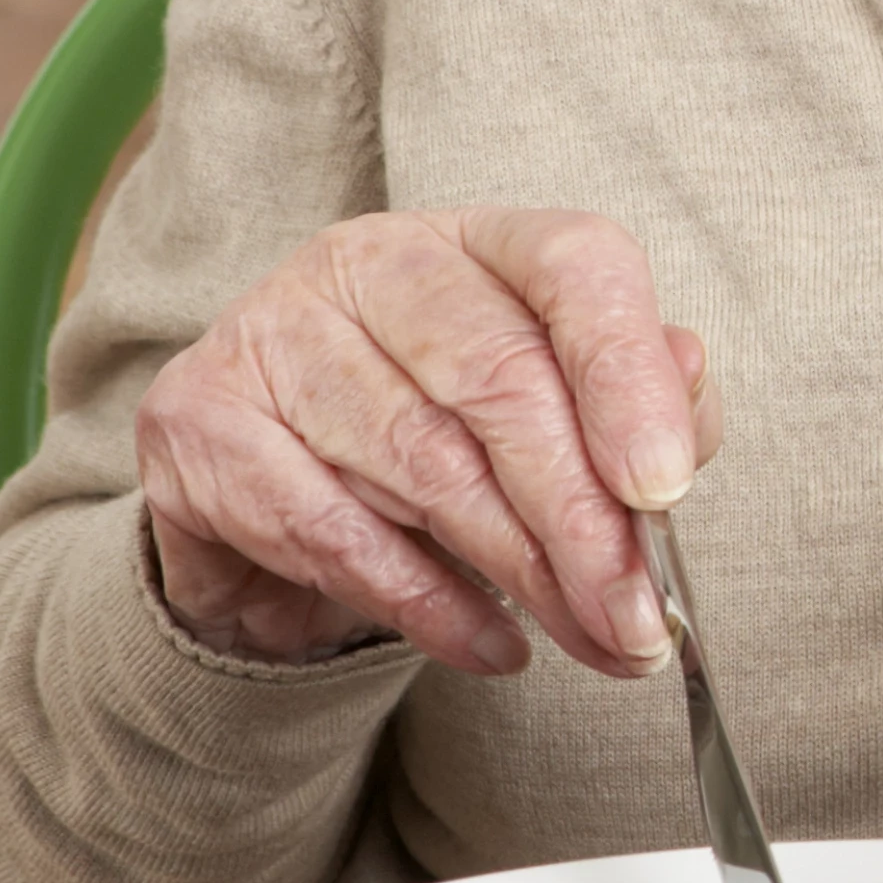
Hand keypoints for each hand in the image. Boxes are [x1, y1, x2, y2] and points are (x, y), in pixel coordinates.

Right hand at [130, 206, 717, 674]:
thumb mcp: (558, 406)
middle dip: (583, 520)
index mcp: (481, 239)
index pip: (575, 268)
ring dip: (519, 573)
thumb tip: (685, 405)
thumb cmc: (445, 432)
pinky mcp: (197, 416)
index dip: (627, 375)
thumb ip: (638, 407)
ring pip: (422, 463)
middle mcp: (372, 262)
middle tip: (637, 616)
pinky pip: (329, 528)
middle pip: (499, 383)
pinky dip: (422, 602)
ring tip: (591, 638)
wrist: (266, 487)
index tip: (665, 487)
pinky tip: (490, 644)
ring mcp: (272, 329)